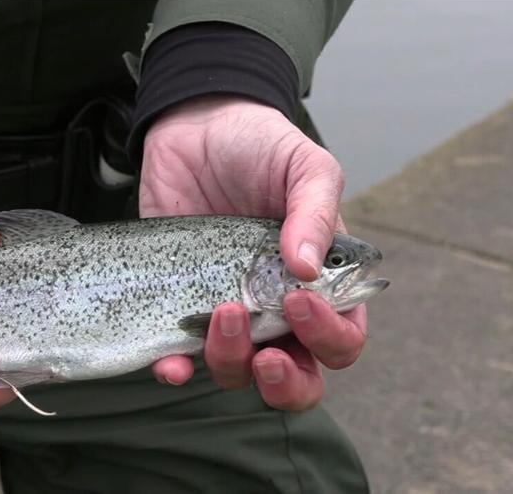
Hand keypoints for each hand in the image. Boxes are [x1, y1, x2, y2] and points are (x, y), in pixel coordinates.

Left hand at [140, 96, 367, 410]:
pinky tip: (170, 363)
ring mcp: (227, 312)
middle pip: (296, 378)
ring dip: (231, 360)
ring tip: (218, 313)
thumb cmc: (262, 146)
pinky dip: (176, 369)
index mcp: (321, 284)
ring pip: (237, 372)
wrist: (194, 128)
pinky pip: (180, 358)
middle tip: (267, 357)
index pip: (342, 338)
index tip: (297, 302)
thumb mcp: (304, 167)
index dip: (328, 338)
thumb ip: (316, 212)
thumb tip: (307, 269)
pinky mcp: (181, 306)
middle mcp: (276, 309)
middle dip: (285, 383)